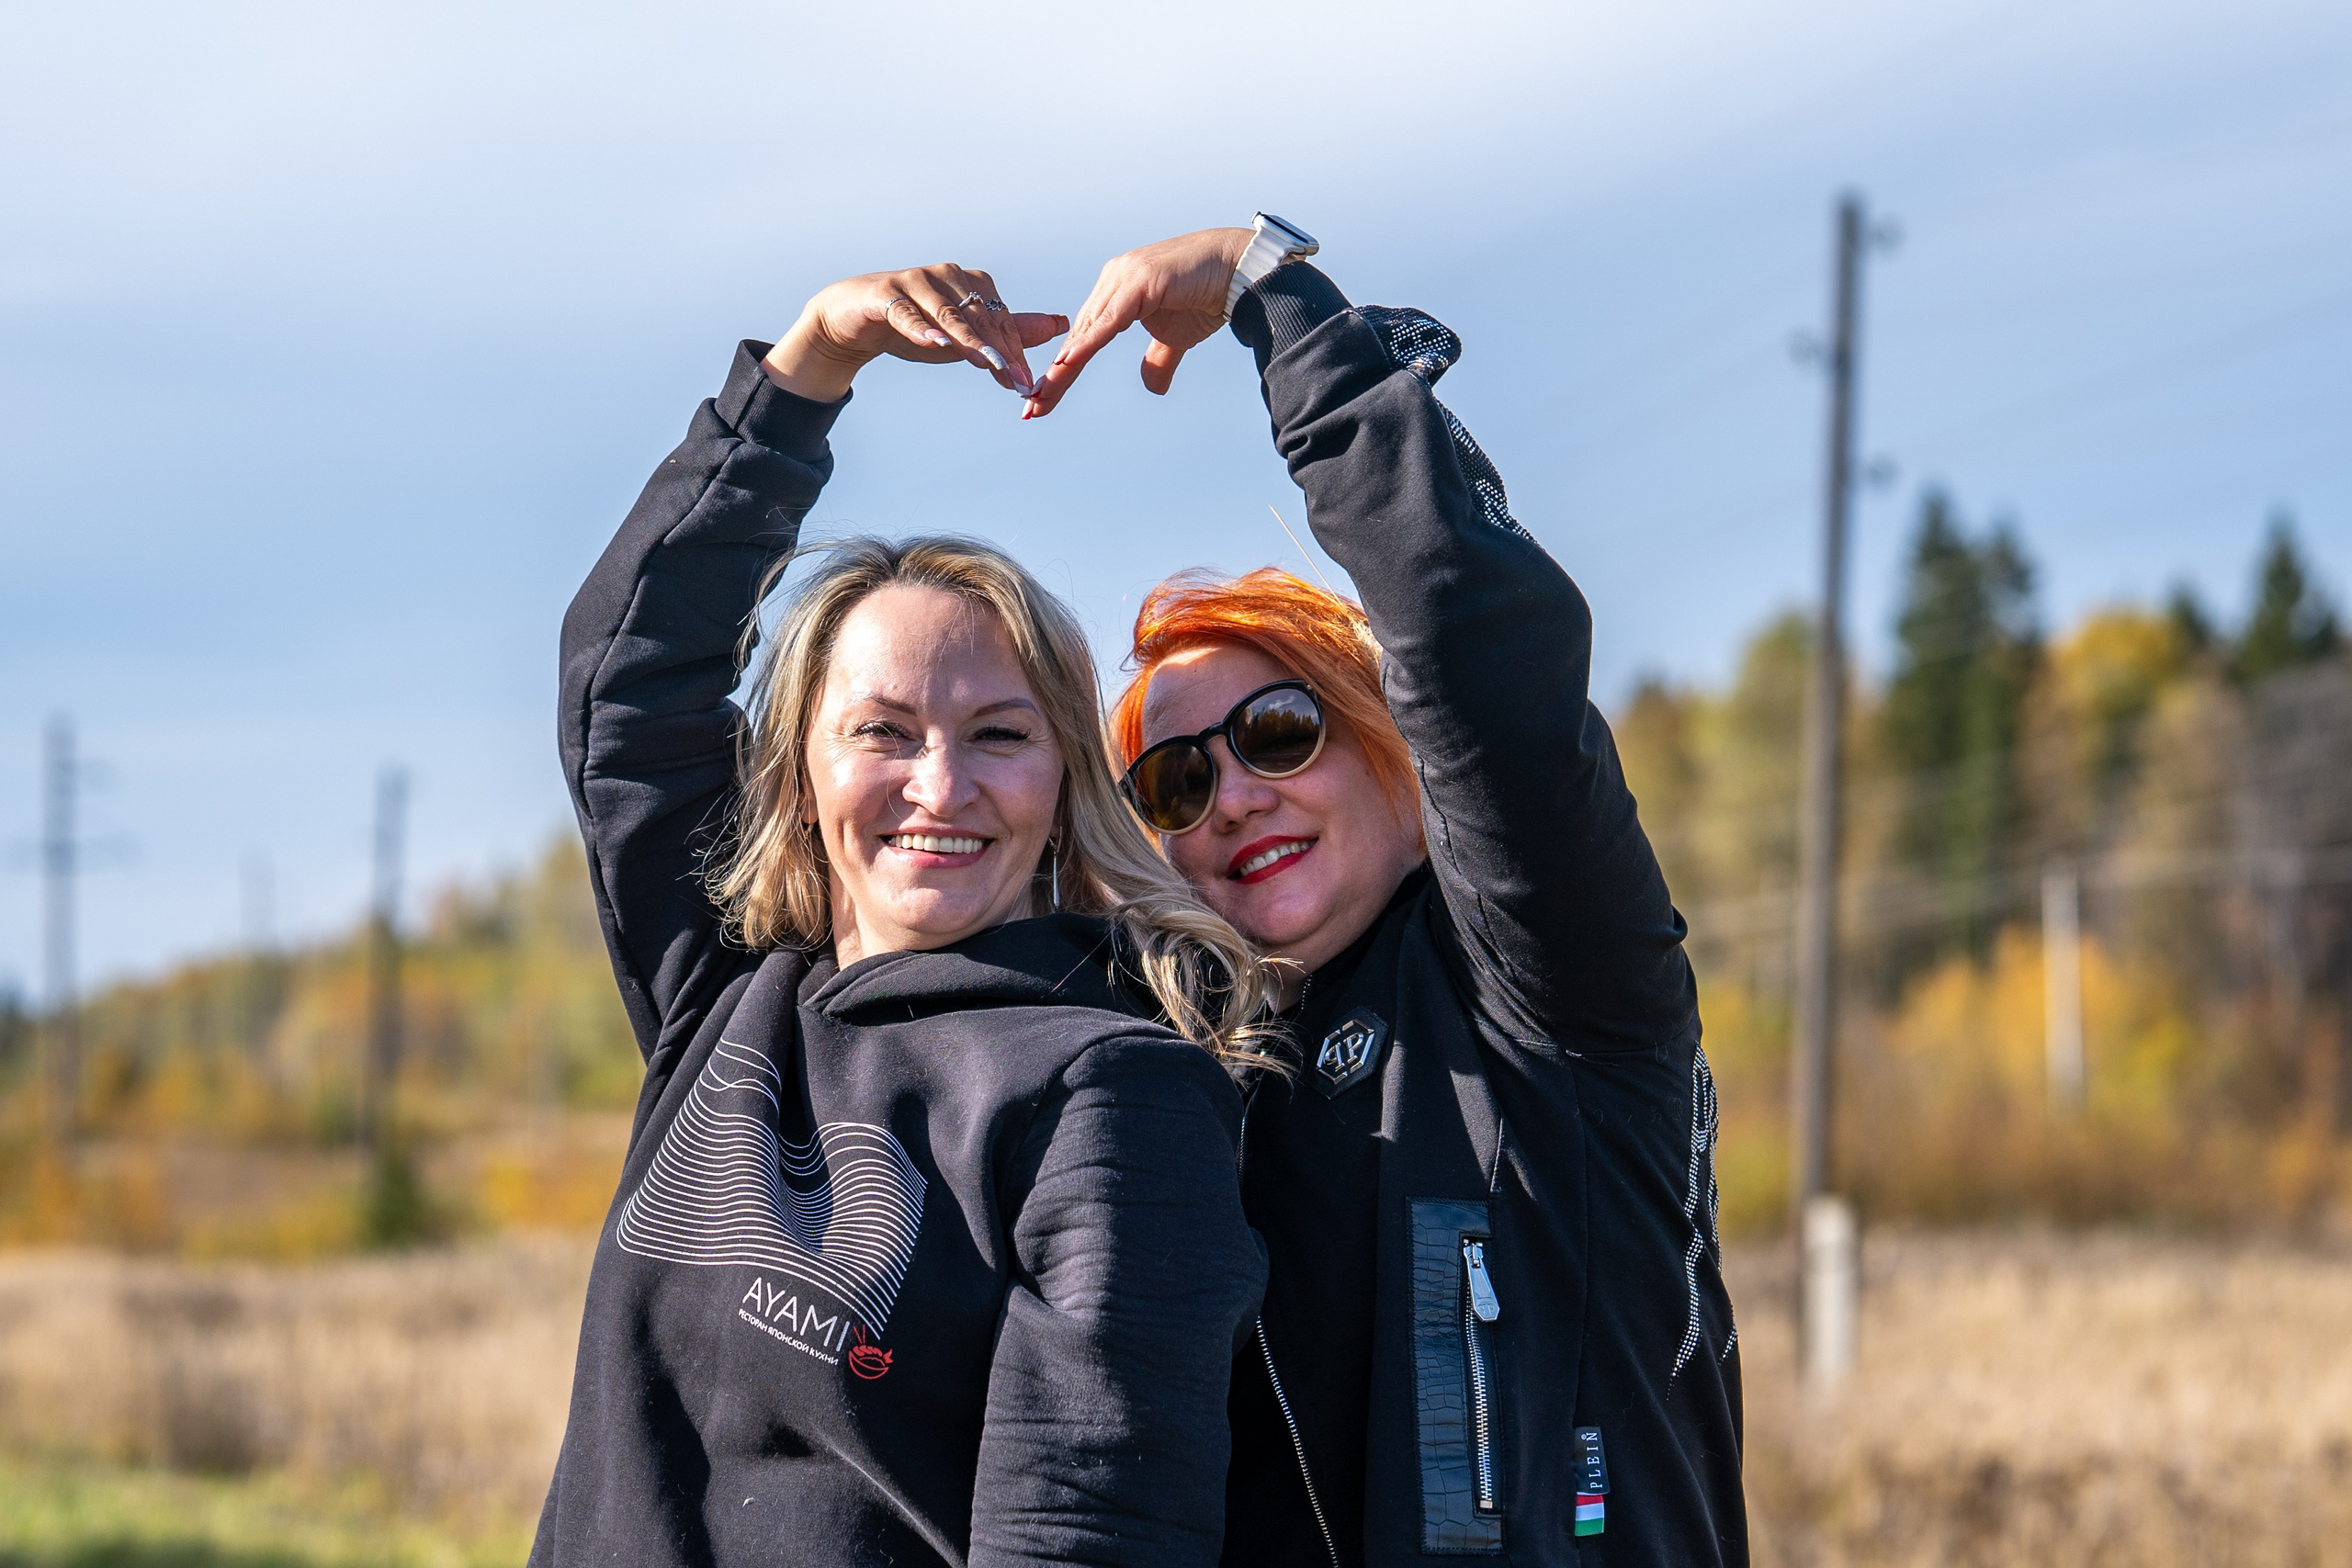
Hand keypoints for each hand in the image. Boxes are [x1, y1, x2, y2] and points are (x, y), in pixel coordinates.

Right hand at [763, 263, 1067, 402]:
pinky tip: (937, 343)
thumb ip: (1009, 331)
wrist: (853, 320)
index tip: (1027, 382)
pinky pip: (905, 313)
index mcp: (970, 282)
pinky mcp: (883, 294)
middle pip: (979, 315)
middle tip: (1015, 381)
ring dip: (969, 339)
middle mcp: (946, 275)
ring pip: (948, 313)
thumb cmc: (915, 326)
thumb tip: (1059, 326)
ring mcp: (913, 282)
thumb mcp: (965, 336)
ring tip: (988, 363)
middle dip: (999, 350)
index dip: (1015, 350)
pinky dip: (922, 328)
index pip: (1001, 317)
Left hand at [1020, 227, 1253, 417]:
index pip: (1082, 337)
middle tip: (1032, 408)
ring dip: (1063, 368)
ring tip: (1042, 397)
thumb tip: (1151, 388)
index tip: (1043, 400)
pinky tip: (1067, 365)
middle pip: (1077, 336)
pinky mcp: (1140, 282)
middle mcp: (1113, 281)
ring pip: (1087, 332)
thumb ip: (1158, 359)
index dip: (1063, 370)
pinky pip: (1108, 321)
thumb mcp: (1177, 338)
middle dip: (1054, 375)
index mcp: (1116, 292)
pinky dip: (1086, 345)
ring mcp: (1124, 278)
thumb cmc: (1208, 296)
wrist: (1239, 270)